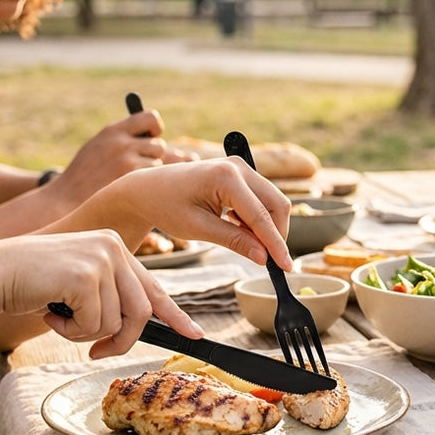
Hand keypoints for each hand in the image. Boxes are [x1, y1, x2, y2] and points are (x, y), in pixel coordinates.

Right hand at [0, 230, 201, 357]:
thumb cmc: (32, 285)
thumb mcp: (79, 285)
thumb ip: (109, 297)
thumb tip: (138, 327)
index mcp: (114, 246)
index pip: (153, 288)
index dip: (175, 315)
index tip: (194, 335)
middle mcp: (113, 246)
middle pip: (140, 311)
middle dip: (121, 340)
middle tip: (97, 352)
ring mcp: (101, 258)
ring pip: (116, 322)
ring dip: (86, 333)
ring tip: (59, 315)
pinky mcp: (86, 275)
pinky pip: (94, 324)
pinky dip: (71, 331)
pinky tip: (49, 311)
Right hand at [55, 111, 167, 202]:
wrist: (65, 198)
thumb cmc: (86, 175)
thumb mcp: (101, 149)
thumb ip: (129, 142)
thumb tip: (175, 153)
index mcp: (113, 130)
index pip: (150, 117)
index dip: (156, 128)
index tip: (152, 137)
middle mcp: (121, 142)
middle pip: (158, 144)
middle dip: (154, 156)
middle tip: (137, 166)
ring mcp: (125, 159)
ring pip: (158, 163)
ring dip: (148, 172)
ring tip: (125, 179)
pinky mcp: (129, 178)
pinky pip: (152, 178)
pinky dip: (144, 185)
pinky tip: (126, 188)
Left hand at [110, 157, 292, 269]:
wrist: (149, 188)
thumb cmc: (167, 206)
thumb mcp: (198, 229)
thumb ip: (234, 241)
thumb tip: (264, 258)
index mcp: (226, 177)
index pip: (261, 216)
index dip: (276, 244)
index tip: (285, 267)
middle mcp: (239, 167)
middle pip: (277, 205)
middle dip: (276, 234)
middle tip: (266, 260)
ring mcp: (242, 167)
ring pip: (273, 201)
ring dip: (267, 226)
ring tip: (242, 239)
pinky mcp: (241, 173)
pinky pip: (263, 198)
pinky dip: (258, 218)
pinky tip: (237, 225)